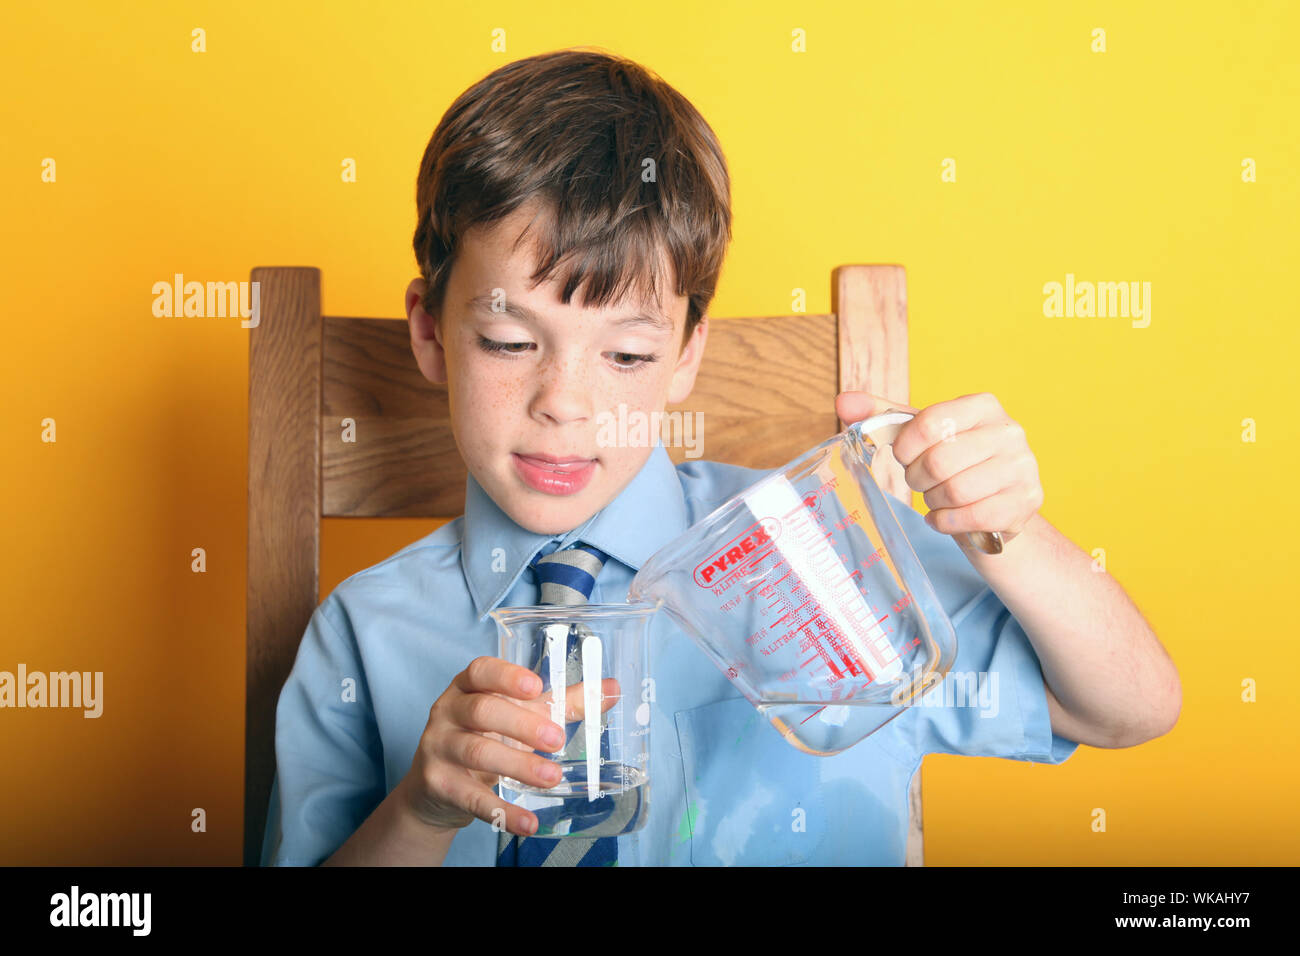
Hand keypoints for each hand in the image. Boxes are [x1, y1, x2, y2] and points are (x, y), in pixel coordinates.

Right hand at [401, 656, 618, 836]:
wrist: (438, 786)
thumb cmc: (486, 737)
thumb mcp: (519, 715)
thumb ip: (563, 703)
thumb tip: (612, 689)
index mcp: (468, 686)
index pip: (480, 671)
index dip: (506, 676)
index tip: (535, 686)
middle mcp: (448, 711)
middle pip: (482, 711)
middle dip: (521, 724)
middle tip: (556, 740)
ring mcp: (439, 747)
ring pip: (476, 751)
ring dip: (518, 765)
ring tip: (552, 777)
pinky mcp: (438, 783)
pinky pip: (471, 798)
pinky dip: (501, 811)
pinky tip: (528, 823)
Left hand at [835, 391, 1043, 546]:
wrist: (996, 504)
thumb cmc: (955, 462)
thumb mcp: (921, 435)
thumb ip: (882, 416)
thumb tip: (843, 401)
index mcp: (982, 406)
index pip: (930, 422)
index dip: (905, 447)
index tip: (904, 457)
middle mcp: (1009, 432)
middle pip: (940, 460)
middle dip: (918, 479)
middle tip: (920, 482)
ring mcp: (1022, 468)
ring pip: (956, 490)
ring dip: (933, 501)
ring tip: (936, 498)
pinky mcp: (1025, 502)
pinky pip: (972, 516)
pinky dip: (946, 522)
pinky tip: (944, 518)